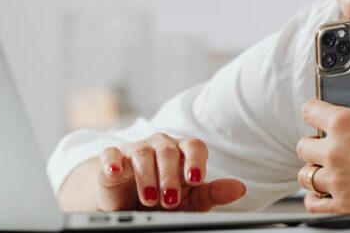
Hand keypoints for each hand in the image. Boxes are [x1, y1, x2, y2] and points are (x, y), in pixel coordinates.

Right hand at [95, 132, 246, 210]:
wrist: (129, 203)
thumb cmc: (164, 197)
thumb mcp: (191, 200)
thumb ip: (213, 193)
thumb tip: (239, 188)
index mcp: (182, 153)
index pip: (193, 146)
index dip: (195, 161)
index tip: (196, 179)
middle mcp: (160, 146)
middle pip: (167, 150)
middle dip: (169, 175)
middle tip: (170, 199)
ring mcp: (135, 150)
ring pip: (142, 152)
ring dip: (146, 176)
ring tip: (149, 198)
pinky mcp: (112, 159)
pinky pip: (110, 154)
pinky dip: (112, 162)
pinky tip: (116, 171)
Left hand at [295, 67, 349, 212]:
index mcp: (344, 122)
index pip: (309, 110)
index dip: (314, 110)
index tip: (318, 114)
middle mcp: (335, 151)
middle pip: (303, 145)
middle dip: (314, 144)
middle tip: (327, 145)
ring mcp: (338, 179)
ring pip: (306, 174)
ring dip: (315, 170)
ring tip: (326, 169)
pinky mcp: (345, 203)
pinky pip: (314, 203)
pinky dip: (315, 197)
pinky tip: (322, 192)